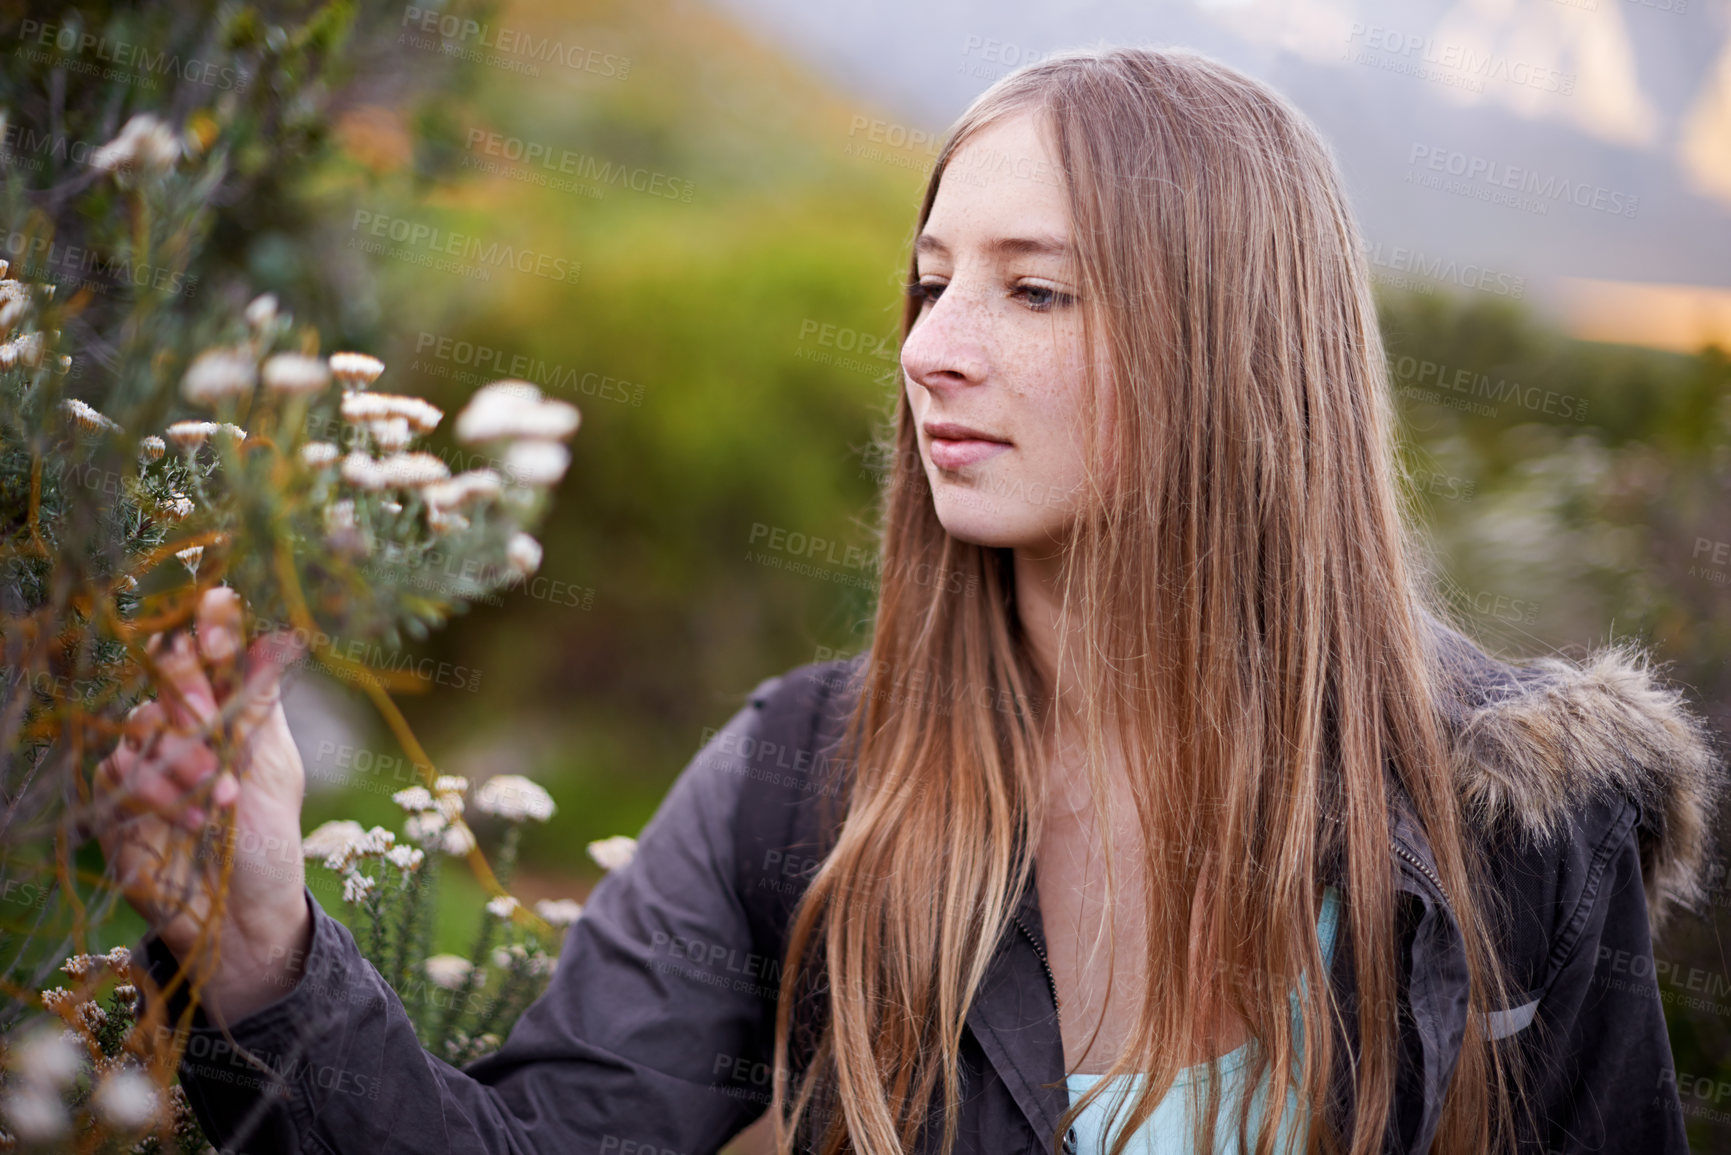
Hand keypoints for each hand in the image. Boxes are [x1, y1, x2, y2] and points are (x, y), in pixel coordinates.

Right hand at [92, 586, 312, 1025]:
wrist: (244, 915)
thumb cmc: (266, 839)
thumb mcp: (275, 766)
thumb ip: (262, 703)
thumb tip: (281, 634)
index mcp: (223, 708)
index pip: (205, 648)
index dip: (208, 624)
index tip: (217, 615)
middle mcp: (179, 726)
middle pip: (162, 673)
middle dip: (184, 687)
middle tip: (204, 714)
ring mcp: (143, 762)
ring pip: (140, 723)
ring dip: (182, 754)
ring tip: (221, 796)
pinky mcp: (116, 804)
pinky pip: (120, 775)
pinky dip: (159, 794)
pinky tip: (192, 819)